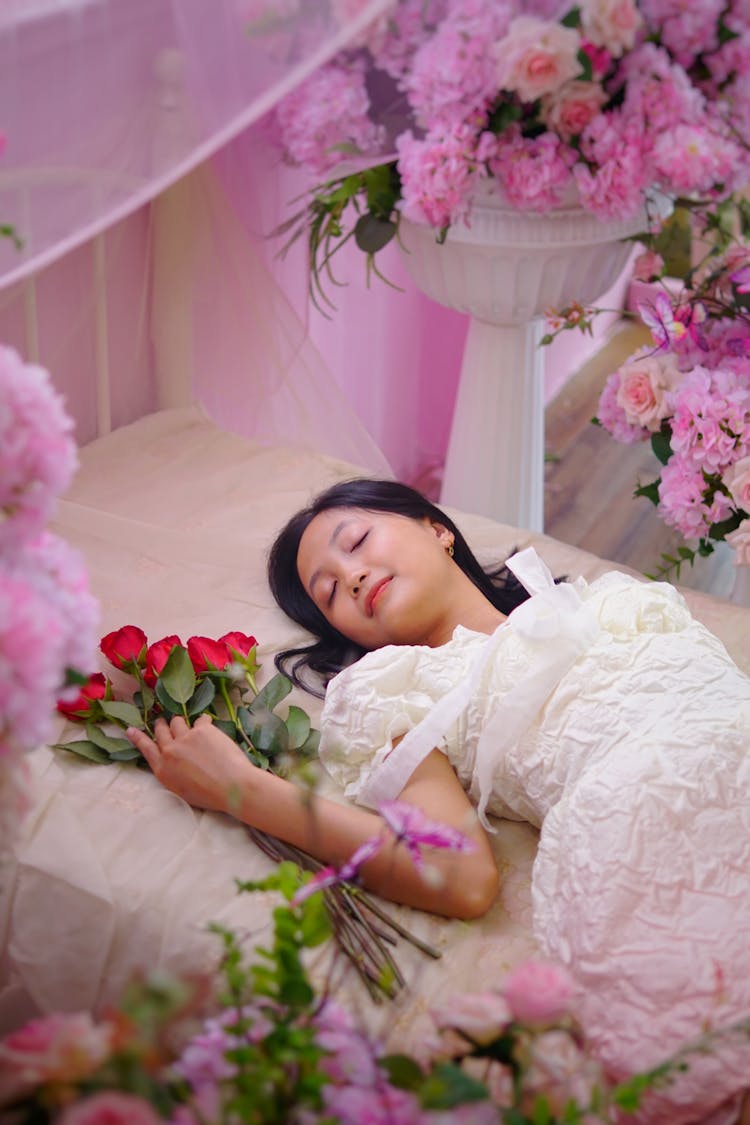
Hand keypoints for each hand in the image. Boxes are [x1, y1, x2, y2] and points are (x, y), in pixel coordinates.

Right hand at [126, 715, 254, 814]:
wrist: (232, 787)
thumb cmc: (209, 795)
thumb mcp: (180, 789)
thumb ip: (171, 771)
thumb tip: (171, 758)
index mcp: (163, 769)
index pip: (145, 748)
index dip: (138, 737)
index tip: (130, 729)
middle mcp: (170, 751)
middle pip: (161, 730)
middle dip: (162, 725)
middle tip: (165, 723)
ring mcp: (185, 738)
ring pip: (177, 721)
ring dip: (181, 722)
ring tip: (190, 727)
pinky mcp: (202, 729)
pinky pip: (200, 719)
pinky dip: (204, 722)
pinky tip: (209, 726)